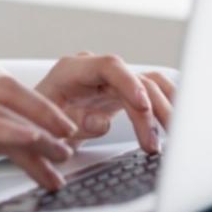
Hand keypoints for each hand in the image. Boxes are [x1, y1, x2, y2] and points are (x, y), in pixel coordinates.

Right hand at [0, 69, 80, 211]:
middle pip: (8, 90)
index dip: (36, 107)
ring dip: (41, 132)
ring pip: (3, 108)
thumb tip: (14, 147)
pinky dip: (18, 136)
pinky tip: (38, 152)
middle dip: (47, 112)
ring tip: (64, 155)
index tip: (60, 130)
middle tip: (74, 136)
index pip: (0, 90)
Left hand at [33, 52, 175, 152]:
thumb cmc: (37, 125)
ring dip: (165, 109)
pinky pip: (150, 93)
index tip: (143, 106)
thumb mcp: (48, 129)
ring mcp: (110, 80)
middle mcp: (95, 70)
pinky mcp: (121, 93)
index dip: (129, 83)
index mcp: (73, 70)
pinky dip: (165, 106)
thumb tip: (103, 121)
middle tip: (153, 145)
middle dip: (150, 111)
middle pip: (135, 78)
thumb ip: (75, 123)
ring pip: (149, 84)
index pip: (110, 65)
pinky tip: (176, 123)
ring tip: (174, 137)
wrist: (36, 126)